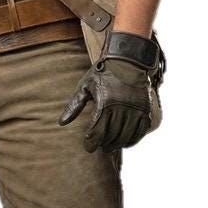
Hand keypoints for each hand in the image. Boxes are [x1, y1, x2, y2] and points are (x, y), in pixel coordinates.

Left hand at [57, 31, 162, 152]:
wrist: (128, 60)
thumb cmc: (103, 73)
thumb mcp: (85, 86)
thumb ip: (74, 106)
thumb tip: (61, 123)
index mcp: (104, 104)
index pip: (96, 132)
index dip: (91, 143)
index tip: (88, 147)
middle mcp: (121, 108)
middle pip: (110, 136)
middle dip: (103, 144)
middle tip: (99, 147)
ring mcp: (135, 110)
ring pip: (125, 137)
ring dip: (117, 144)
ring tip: (110, 146)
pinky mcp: (145, 110)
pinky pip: (140, 132)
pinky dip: (133, 140)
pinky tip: (125, 143)